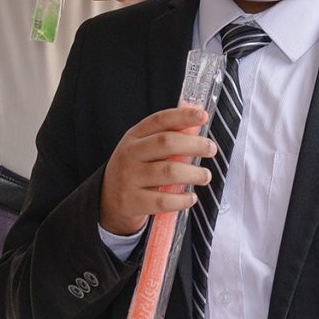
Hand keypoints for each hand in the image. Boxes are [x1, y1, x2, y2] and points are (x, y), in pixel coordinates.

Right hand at [101, 107, 216, 237]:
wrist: (107, 201)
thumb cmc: (135, 170)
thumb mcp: (142, 149)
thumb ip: (165, 137)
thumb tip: (197, 123)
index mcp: (134, 136)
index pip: (159, 120)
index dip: (182, 116)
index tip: (202, 115)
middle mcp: (130, 154)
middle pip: (166, 143)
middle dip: (194, 144)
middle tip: (211, 149)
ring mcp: (129, 178)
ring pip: (169, 172)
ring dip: (194, 173)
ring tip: (205, 176)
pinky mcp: (133, 202)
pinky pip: (164, 201)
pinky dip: (183, 199)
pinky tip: (191, 197)